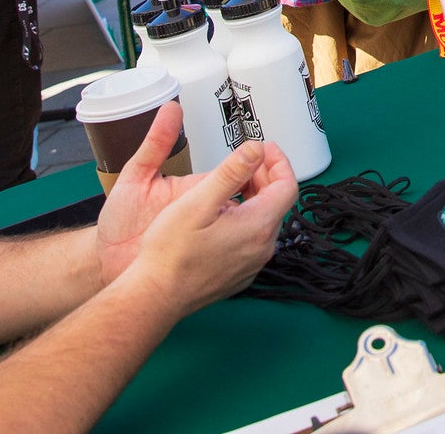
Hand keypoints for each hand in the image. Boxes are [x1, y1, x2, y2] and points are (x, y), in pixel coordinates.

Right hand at [102, 115, 296, 317]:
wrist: (156, 297)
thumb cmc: (171, 253)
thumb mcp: (199, 201)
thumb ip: (231, 172)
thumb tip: (255, 149)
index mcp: (258, 227)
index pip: (288, 186)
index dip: (279, 161)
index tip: (265, 147)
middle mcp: (261, 248)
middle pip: (277, 203)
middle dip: (266, 175)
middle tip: (248, 158)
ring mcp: (251, 264)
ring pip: (265, 221)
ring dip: (255, 197)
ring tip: (234, 181)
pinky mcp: (238, 274)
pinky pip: (252, 240)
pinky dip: (246, 218)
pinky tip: (223, 213)